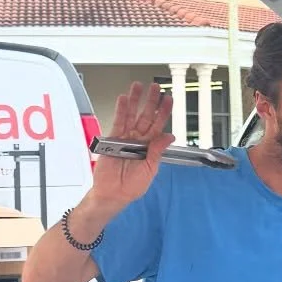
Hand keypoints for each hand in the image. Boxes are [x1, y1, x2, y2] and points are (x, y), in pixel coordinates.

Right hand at [89, 82, 176, 213]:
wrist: (113, 194)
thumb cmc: (131, 187)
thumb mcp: (150, 169)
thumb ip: (158, 151)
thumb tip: (169, 136)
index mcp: (149, 147)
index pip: (158, 125)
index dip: (163, 112)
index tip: (168, 99)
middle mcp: (138, 140)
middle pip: (146, 116)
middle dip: (151, 101)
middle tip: (155, 87)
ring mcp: (125, 138)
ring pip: (132, 115)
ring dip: (135, 100)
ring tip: (138, 87)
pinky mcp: (112, 140)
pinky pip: (118, 122)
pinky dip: (121, 111)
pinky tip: (124, 100)